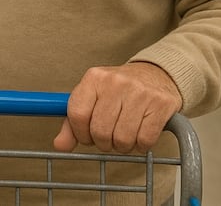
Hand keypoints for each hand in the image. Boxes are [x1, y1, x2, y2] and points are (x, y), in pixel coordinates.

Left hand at [53, 62, 182, 153]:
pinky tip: (139, 135)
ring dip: (122, 146)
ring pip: (122, 139)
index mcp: (94, 77)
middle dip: (103, 143)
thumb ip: (73, 122)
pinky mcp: (161, 104)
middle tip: (108, 138)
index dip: (80, 133)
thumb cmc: (119, 90)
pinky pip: (145, 140)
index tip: (87, 136)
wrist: (155, 74)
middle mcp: (116, 82)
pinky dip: (140, 145)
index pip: (77, 114)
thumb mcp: (92, 97)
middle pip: (100, 131)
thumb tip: (59, 145)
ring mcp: (140, 92)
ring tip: (124, 136)